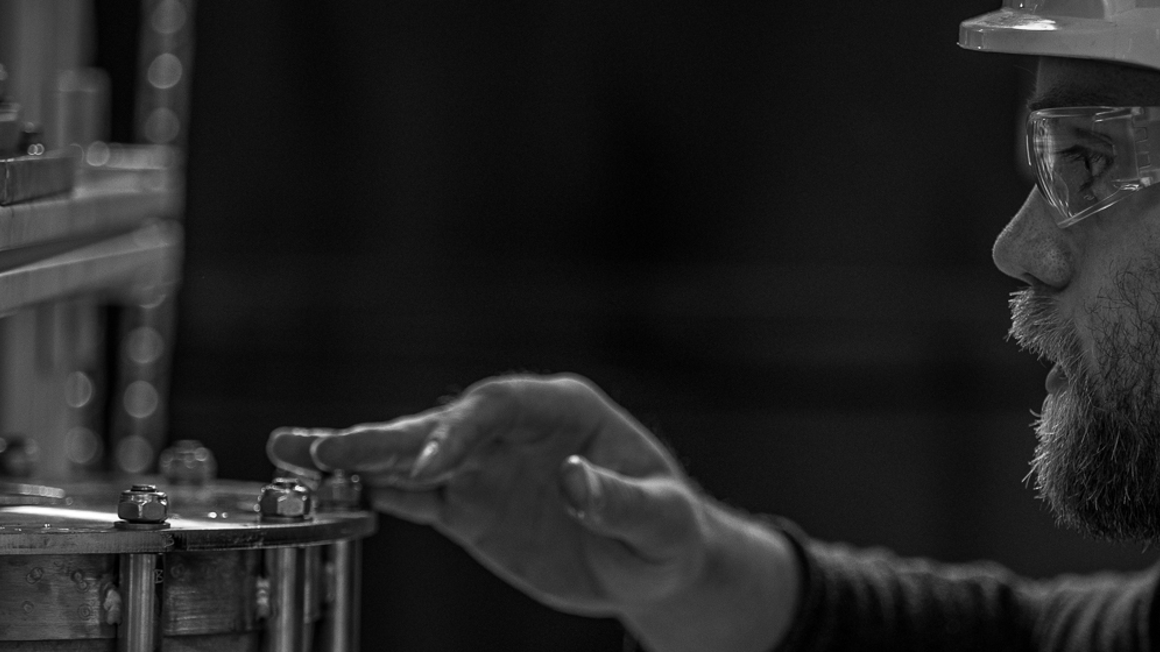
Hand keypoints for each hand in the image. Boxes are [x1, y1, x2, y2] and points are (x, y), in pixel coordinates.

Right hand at [267, 373, 708, 616]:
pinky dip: (371, 494)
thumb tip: (572, 479)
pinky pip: (414, 497)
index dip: (460, 431)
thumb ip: (617, 501)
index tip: (426, 468)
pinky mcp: (469, 504)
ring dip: (357, 456)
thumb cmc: (668, 531)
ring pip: (415, 455)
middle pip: (443, 424)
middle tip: (325, 449)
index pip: (499, 405)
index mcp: (564, 409)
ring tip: (291, 451)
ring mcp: (487, 465)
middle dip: (386, 437)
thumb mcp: (661, 519)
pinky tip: (322, 490)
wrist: (653, 563)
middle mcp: (515, 429)